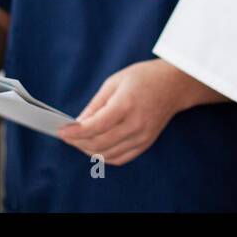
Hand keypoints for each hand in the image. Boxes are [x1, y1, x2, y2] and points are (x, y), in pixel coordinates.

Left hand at [57, 59, 188, 165]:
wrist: (175, 85)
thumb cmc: (144, 78)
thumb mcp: (115, 82)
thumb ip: (96, 104)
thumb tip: (78, 123)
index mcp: (126, 104)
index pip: (96, 126)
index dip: (75, 132)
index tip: (61, 132)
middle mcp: (135, 124)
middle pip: (99, 144)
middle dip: (78, 142)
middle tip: (67, 136)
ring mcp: (142, 136)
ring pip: (108, 154)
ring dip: (89, 150)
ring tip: (79, 141)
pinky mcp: (145, 143)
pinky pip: (120, 158)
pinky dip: (104, 156)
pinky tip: (96, 147)